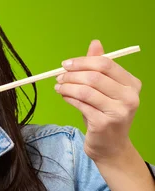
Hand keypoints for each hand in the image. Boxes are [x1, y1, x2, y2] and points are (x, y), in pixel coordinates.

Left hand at [54, 39, 141, 162]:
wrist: (110, 146)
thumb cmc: (105, 114)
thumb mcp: (104, 90)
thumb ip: (99, 68)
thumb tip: (95, 43)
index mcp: (132, 84)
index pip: (106, 64)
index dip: (83, 61)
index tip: (65, 64)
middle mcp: (129, 97)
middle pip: (94, 77)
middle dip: (72, 75)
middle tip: (59, 76)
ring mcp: (118, 111)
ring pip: (85, 91)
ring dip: (67, 87)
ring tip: (58, 87)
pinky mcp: (103, 123)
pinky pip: (80, 105)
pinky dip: (68, 98)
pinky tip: (63, 96)